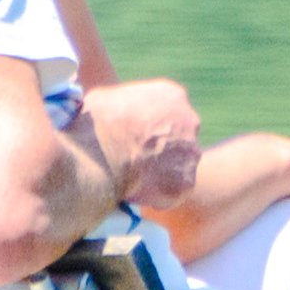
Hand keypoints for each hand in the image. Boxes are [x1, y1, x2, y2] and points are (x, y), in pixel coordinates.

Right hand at [80, 78, 204, 212]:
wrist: (102, 157)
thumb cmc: (98, 125)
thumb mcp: (104, 99)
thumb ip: (119, 104)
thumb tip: (110, 111)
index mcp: (172, 95)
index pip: (167, 110)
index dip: (150, 126)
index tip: (136, 136)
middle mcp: (190, 121)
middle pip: (179, 137)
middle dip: (162, 148)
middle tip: (138, 159)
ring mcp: (191, 153)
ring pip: (179, 165)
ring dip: (162, 172)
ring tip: (135, 177)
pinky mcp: (187, 182)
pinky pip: (174, 190)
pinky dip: (159, 194)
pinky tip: (139, 191)